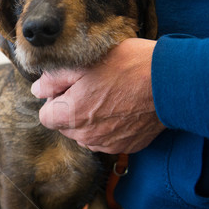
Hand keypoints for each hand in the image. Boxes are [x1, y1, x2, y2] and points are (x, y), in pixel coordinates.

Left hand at [31, 38, 165, 153]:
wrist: (171, 81)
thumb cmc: (127, 66)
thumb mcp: (82, 63)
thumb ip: (53, 79)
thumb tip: (37, 90)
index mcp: (71, 115)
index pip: (45, 117)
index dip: (53, 100)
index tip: (67, 87)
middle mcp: (87, 136)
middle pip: (65, 127)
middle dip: (70, 109)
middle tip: (90, 87)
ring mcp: (108, 144)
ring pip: (85, 135)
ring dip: (89, 120)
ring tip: (108, 96)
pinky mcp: (127, 146)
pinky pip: (107, 140)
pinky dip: (109, 127)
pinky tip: (122, 107)